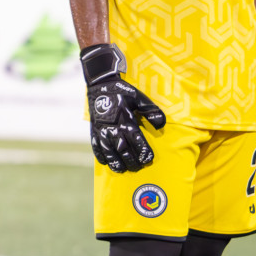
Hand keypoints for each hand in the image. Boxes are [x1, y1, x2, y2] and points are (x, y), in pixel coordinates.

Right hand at [81, 43, 166, 171]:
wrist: (100, 85)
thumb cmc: (122, 92)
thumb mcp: (139, 98)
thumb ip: (151, 111)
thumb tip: (161, 124)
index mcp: (126, 121)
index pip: (137, 141)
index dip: (143, 152)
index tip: (148, 159)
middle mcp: (113, 129)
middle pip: (123, 150)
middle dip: (131, 161)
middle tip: (137, 167)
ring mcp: (102, 131)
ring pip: (109, 152)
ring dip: (116, 162)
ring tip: (121, 169)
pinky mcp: (94, 131)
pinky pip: (96, 147)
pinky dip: (101, 156)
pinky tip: (106, 162)